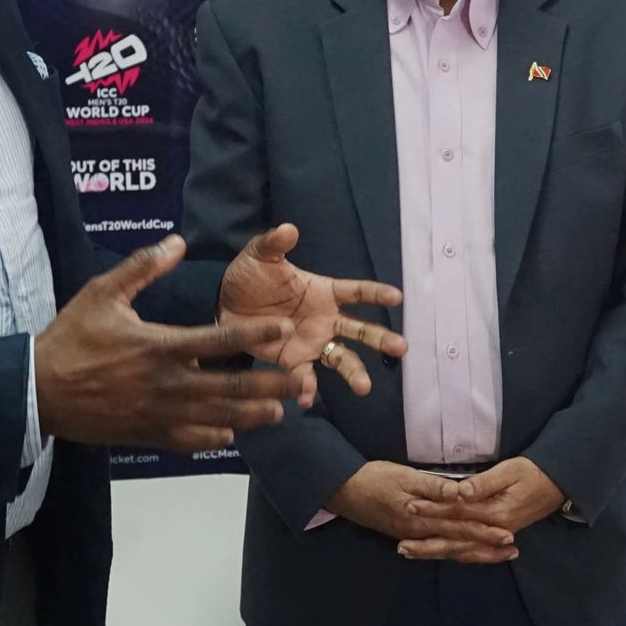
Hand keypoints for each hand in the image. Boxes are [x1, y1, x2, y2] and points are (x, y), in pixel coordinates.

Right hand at [35, 236, 302, 451]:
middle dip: (269, 385)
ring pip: (219, 418)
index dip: (256, 334)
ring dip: (252, 416)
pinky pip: (191, 440)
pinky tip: (232, 434)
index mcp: (161, 345)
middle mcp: (168, 383)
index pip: (220, 338)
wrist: (38, 392)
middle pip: (232, 386)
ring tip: (279, 413)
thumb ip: (142, 268)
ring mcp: (160, 413)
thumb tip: (176, 241)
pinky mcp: (148, 435)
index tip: (284, 331)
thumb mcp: (102, 293)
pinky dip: (215, 438)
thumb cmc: (71, 338)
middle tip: (298, 382)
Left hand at [218, 223, 406, 400]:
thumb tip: (288, 228)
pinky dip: (307, 388)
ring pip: (342, 359)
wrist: (224, 304)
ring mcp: (313, 342)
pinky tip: (306, 397)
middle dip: (381, 339)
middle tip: (401, 348)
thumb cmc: (250, 277)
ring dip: (354, 372)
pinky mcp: (294, 360)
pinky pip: (305, 377)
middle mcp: (326, 319)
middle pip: (360, 329)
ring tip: (364, 387)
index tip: (397, 297)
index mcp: (324, 292)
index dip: (377, 293)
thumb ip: (274, 244)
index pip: (357, 292)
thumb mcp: (260, 256)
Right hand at [326, 461, 517, 560]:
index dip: (485, 530)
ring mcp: (414, 537)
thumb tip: (459, 493)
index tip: (507, 535)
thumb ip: (432, 486)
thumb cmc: (375, 478)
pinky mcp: (408, 536)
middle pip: (459, 542)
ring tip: (497, 555)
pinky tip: (465, 554)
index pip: (461, 525)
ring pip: (450, 549)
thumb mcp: (403, 476)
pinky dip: (454, 552)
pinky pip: (437, 549)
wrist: (345, 491)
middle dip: (486, 547)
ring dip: (474, 553)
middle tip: (511, 551)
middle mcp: (421, 532)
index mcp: (423, 517)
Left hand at [398, 457, 562, 560]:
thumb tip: (459, 492)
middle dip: (427, 543)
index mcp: (494, 513)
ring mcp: (496, 536)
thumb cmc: (533, 472)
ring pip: (462, 550)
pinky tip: (439, 555)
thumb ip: (483, 483)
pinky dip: (454, 554)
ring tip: (411, 553)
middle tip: (401, 546)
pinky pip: (473, 551)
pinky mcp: (497, 536)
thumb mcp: (509, 471)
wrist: (558, 483)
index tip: (410, 505)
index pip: (457, 513)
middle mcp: (493, 530)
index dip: (432, 509)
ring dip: (436, 552)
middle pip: (455, 541)